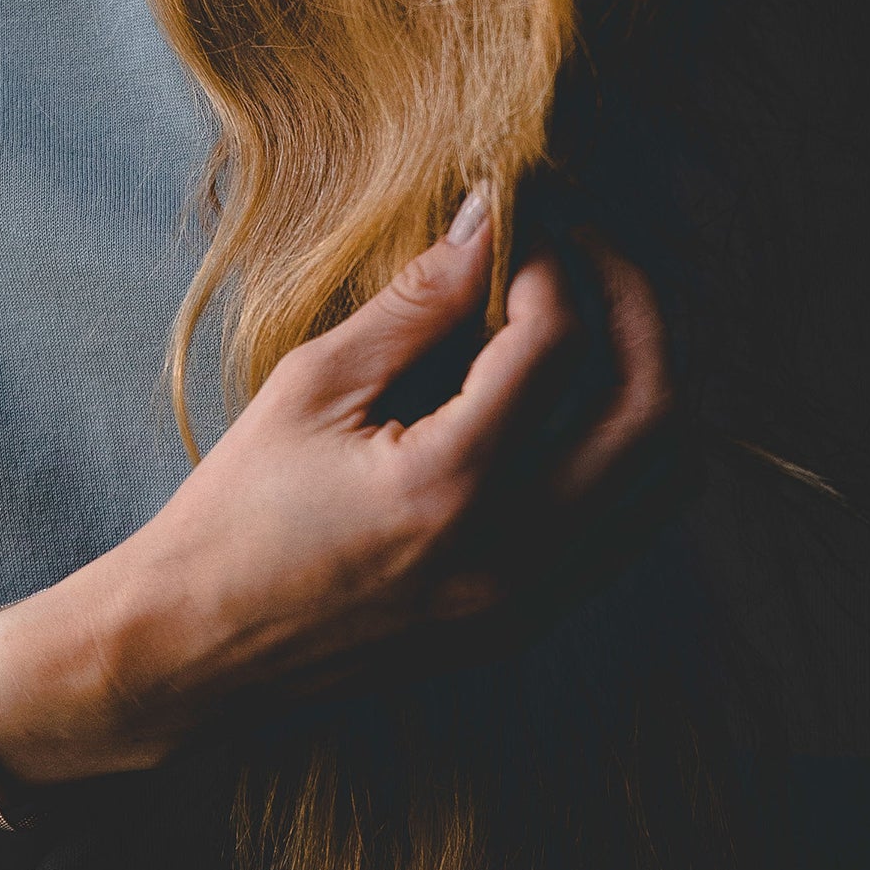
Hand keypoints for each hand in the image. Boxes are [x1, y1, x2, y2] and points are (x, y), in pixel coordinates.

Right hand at [0, 202, 673, 781]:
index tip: (519, 223)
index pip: (557, 343)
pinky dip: (630, 442)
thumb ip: (414, 303)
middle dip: (639, 305)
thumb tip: (488, 218)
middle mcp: (518, 554)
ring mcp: (536, 600)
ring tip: (598, 313)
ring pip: (669, 474)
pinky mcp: (532, 621)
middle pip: (655, 409)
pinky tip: (576, 396)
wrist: (200, 650)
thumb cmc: (238, 511)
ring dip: (652, 375)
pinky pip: (633, 520)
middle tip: (591, 249)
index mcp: (450, 486)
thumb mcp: (313, 386)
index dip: (550, 260)